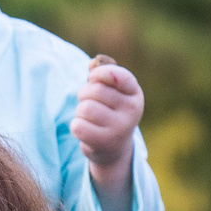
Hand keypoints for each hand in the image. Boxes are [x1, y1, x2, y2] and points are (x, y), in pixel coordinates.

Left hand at [70, 54, 144, 176]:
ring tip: (87, 117)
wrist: (114, 146)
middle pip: (95, 91)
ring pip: (85, 108)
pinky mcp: (104, 142)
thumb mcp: (110, 92)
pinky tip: (86, 129)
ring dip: (80, 111)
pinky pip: (78, 126)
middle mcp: (132, 111)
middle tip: (87, 101)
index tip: (92, 77)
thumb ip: (101, 75)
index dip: (101, 73)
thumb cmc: (109, 111)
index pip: (120, 76)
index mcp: (134, 94)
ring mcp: (120, 128)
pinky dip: (76, 126)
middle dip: (84, 93)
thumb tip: (92, 64)